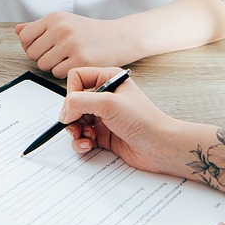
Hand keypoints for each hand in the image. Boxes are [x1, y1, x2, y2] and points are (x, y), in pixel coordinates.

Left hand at [15, 12, 135, 77]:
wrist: (119, 37)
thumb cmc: (90, 32)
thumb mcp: (64, 21)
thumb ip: (39, 27)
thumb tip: (18, 30)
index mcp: (55, 18)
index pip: (25, 37)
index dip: (30, 46)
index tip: (42, 48)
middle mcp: (61, 28)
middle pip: (32, 54)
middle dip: (42, 58)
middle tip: (57, 55)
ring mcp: (71, 44)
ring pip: (44, 65)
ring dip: (53, 67)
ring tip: (67, 58)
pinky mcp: (80, 60)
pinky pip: (57, 74)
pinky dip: (64, 73)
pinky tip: (75, 64)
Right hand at [60, 66, 183, 176]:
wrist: (160, 147)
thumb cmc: (144, 120)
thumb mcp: (109, 104)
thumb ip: (80, 102)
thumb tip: (63, 111)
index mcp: (107, 79)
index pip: (77, 77)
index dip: (72, 92)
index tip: (74, 107)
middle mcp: (104, 96)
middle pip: (73, 101)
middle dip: (72, 115)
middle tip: (76, 125)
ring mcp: (103, 115)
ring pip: (75, 120)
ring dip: (76, 130)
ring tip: (85, 137)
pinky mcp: (103, 134)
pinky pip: (82, 136)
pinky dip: (81, 142)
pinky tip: (89, 145)